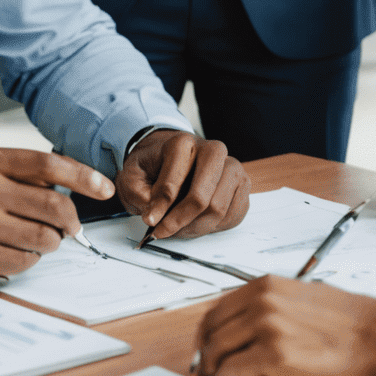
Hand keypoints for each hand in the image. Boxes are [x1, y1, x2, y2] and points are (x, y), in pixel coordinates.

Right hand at [0, 147, 114, 289]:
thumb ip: (12, 173)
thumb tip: (64, 188)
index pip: (48, 164)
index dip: (83, 177)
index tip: (104, 188)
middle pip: (54, 206)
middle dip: (71, 221)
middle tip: (72, 228)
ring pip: (42, 240)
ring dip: (49, 244)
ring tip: (35, 240)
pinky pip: (20, 265)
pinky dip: (25, 262)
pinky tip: (9, 254)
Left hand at [116, 130, 248, 239]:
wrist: (173, 157)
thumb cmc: (155, 166)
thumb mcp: (133, 173)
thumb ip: (137, 191)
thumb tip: (154, 214)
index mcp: (183, 143)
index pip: (173, 184)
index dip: (160, 208)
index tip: (149, 222)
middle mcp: (212, 151)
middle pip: (202, 198)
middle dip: (180, 221)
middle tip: (163, 231)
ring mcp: (232, 167)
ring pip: (218, 210)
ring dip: (194, 227)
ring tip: (177, 228)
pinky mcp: (242, 185)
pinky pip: (232, 216)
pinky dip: (213, 227)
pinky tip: (196, 222)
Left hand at [196, 277, 375, 375]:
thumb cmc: (345, 321)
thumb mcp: (298, 298)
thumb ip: (266, 308)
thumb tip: (238, 333)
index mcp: (265, 285)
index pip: (216, 310)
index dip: (206, 335)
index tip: (206, 351)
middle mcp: (261, 301)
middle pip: (210, 330)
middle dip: (205, 355)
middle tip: (207, 374)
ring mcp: (267, 327)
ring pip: (216, 351)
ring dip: (213, 371)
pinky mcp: (275, 356)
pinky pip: (232, 373)